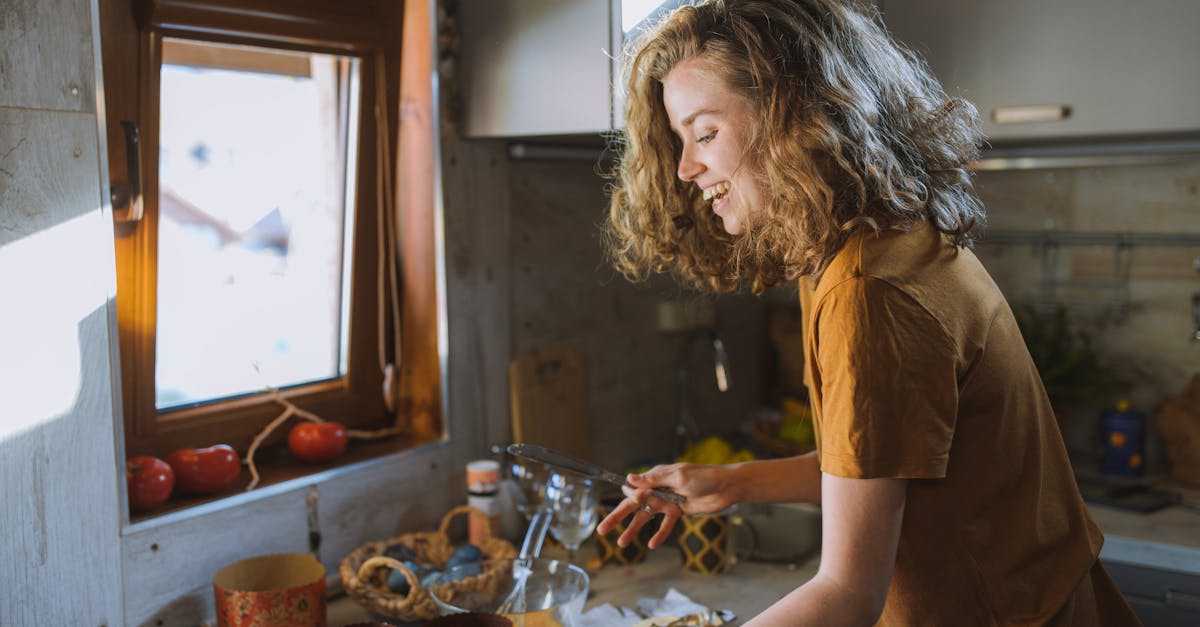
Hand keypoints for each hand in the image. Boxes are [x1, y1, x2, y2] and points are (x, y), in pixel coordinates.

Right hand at [596, 463, 735, 548]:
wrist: (727, 487)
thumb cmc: (704, 476)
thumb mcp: (678, 476)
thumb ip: (653, 480)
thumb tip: (629, 479)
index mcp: (656, 477)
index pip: (635, 488)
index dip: (630, 496)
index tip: (635, 498)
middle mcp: (659, 489)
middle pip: (634, 505)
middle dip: (618, 517)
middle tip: (602, 530)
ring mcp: (668, 501)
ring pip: (646, 517)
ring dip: (634, 530)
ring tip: (621, 544)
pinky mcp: (679, 511)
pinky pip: (665, 525)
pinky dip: (659, 534)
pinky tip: (652, 545)